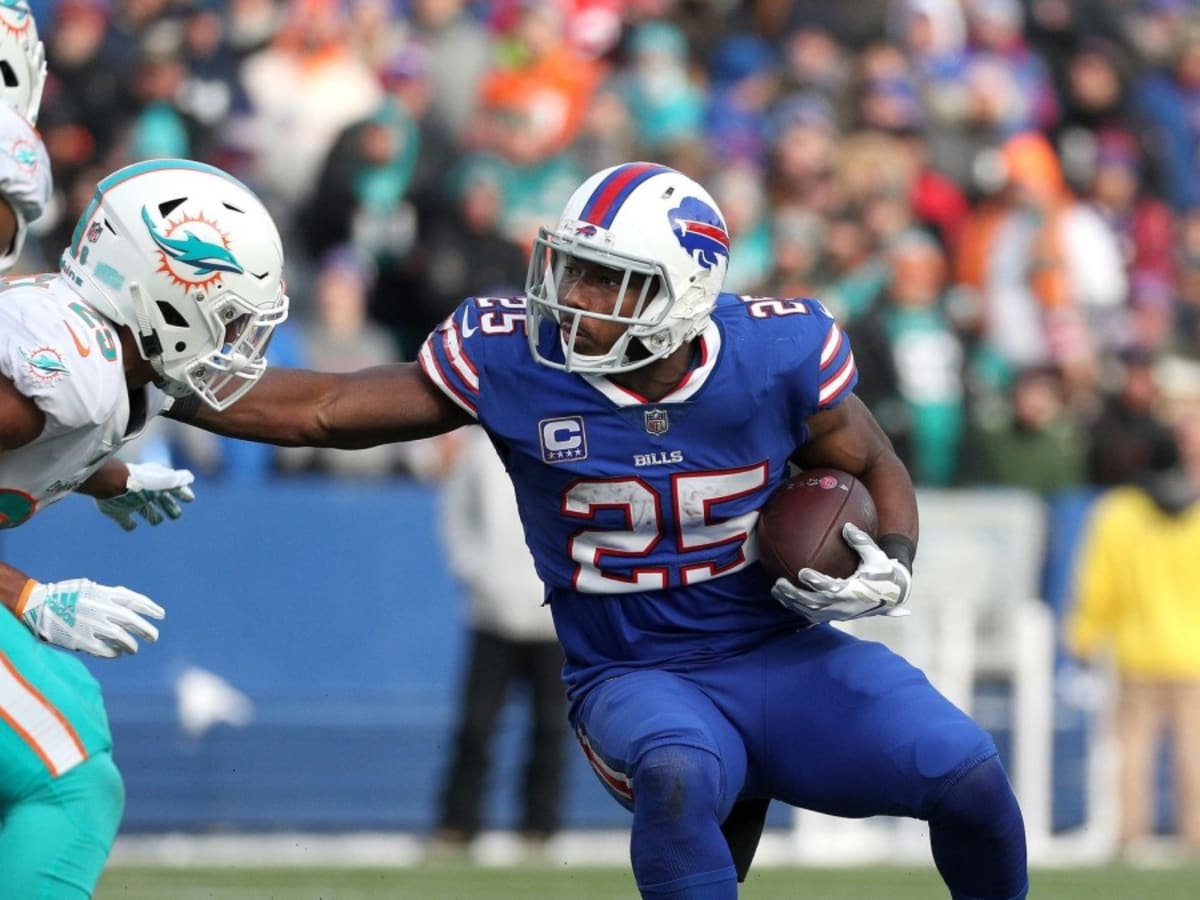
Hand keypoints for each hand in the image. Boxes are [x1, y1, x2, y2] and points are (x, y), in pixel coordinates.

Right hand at [16, 578, 164, 657]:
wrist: (39, 606)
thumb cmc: (68, 596)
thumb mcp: (91, 589)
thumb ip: (111, 596)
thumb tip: (133, 604)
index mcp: (103, 593)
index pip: (135, 601)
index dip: (150, 608)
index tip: (161, 615)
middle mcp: (100, 608)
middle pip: (132, 621)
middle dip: (146, 630)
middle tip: (154, 637)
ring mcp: (91, 625)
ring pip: (121, 638)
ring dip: (132, 645)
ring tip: (135, 649)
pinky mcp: (81, 640)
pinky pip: (105, 650)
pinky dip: (114, 652)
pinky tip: (118, 653)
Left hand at [95, 462, 194, 531]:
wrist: (112, 484)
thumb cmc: (142, 482)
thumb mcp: (165, 480)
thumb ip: (179, 480)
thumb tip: (190, 479)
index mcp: (156, 484)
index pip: (172, 489)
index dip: (181, 494)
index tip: (189, 499)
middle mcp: (144, 493)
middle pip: (160, 501)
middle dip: (169, 508)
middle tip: (176, 516)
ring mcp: (130, 503)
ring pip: (145, 511)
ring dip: (152, 516)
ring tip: (157, 521)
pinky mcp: (117, 513)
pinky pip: (125, 521)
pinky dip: (129, 525)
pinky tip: (133, 526)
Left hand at [772, 523, 911, 624]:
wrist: (893, 595)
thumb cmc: (884, 572)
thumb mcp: (877, 556)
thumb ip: (862, 542)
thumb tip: (846, 526)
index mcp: (855, 592)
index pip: (832, 589)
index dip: (816, 583)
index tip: (802, 572)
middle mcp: (845, 606)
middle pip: (815, 604)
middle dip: (795, 595)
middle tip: (779, 583)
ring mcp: (839, 613)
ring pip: (810, 612)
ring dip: (791, 603)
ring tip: (775, 590)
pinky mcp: (835, 616)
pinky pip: (812, 615)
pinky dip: (796, 607)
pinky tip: (782, 596)